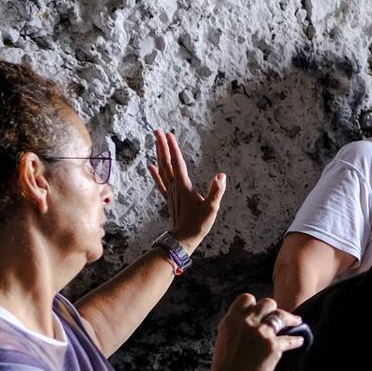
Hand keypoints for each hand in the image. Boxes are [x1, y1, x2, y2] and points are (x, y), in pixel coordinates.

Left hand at [149, 128, 225, 247]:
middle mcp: (174, 186)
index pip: (177, 162)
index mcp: (184, 186)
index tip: (168, 134)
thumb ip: (216, 191)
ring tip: (156, 142)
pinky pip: (160, 182)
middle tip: (157, 131)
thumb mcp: (211, 209)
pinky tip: (149, 165)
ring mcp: (170, 192)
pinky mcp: (169, 198)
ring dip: (159, 154)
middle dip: (162, 146)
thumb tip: (221, 175)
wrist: (183, 240)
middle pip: (166, 162)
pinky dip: (154, 173)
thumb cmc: (198, 225)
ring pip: (162, 169)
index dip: (173, 148)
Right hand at [209, 294, 302, 370]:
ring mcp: (261, 333)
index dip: (255, 303)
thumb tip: (244, 329)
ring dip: (290, 318)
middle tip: (278, 315)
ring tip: (296, 321)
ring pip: (280, 315)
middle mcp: (247, 322)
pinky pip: (289, 340)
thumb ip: (235, 330)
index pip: (246, 299)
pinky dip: (296, 340)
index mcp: (231, 320)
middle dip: (273, 308)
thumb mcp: (223, 341)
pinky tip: (300, 341)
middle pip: (266, 303)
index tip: (259, 309)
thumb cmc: (224, 369)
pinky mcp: (273, 346)